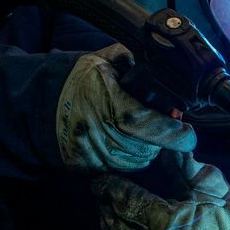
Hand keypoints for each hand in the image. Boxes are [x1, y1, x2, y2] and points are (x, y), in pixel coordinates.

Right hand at [55, 45, 194, 171]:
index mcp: (113, 107)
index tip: (188, 134)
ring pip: (139, 161)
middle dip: (162, 138)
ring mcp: (96, 156)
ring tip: (138, 130)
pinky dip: (129, 157)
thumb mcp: (102, 61)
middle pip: (150, 147)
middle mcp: (105, 136)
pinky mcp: (89, 168)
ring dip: (146, 148)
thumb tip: (155, 63)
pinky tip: (124, 141)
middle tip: (162, 124)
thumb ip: (130, 60)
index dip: (176, 134)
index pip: (153, 125)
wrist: (40, 105)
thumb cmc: (75, 82)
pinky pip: (121, 168)